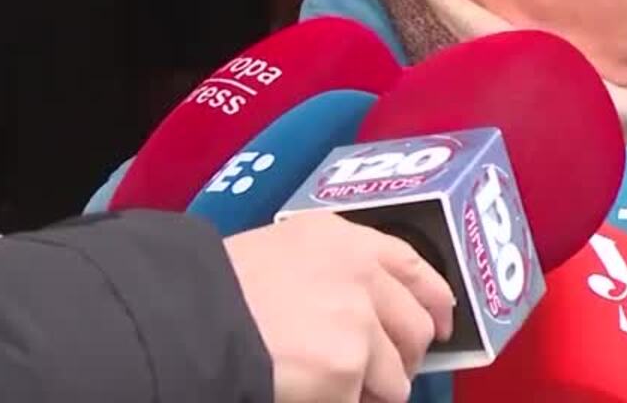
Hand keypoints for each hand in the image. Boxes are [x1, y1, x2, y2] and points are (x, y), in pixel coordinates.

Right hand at [225, 213, 456, 402]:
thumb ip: (330, 273)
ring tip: (335, 390)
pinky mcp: (347, 370)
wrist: (183, 322)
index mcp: (343, 240)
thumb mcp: (279, 254)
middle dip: (407, 359)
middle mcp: (362, 275)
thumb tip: (362, 312)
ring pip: (395, 377)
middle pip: (416, 327)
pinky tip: (310, 398)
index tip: (443, 322)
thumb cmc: (215, 291)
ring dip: (372, 392)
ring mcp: (359, 324)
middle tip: (389, 378)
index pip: (413, 266)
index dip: (435, 299)